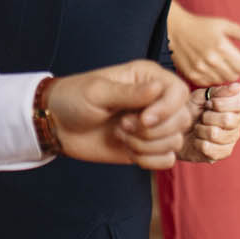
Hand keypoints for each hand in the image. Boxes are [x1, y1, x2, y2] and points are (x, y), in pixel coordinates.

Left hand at [47, 60, 194, 169]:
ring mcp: (153, 125)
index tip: (143, 120)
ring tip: (120, 134)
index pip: (180, 92)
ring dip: (146, 145)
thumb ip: (129, 93)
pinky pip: (167, 160)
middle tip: (123, 125)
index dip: (167, 109)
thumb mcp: (98, 92)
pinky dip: (148, 160)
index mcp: (148, 78)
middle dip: (152, 130)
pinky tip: (127, 150)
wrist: (57, 126)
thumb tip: (159, 88)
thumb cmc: (74, 100)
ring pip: (175, 141)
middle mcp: (156, 100)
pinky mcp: (148, 147)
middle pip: (182, 119)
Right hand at [168, 7, 239, 86]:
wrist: (174, 30)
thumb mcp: (223, 24)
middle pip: (235, 76)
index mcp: (221, 46)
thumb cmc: (201, 25)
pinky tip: (207, 68)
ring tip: (217, 64)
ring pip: (222, 81)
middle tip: (227, 61)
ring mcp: (201, 69)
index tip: (236, 57)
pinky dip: (211, 78)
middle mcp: (212, 59)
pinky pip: (209, 84)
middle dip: (234, 69)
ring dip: (223, 75)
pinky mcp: (192, 75)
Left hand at [180, 83, 239, 163]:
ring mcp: (231, 139)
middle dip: (207, 117)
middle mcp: (237, 122)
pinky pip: (210, 149)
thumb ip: (219, 92)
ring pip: (216, 134)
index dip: (220, 103)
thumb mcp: (200, 96)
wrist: (174, 128)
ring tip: (197, 128)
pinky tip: (197, 140)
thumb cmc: (189, 110)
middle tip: (201, 117)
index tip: (208, 103)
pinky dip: (198, 143)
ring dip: (201, 130)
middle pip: (227, 119)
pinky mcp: (222, 154)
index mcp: (236, 106)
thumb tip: (238, 87)